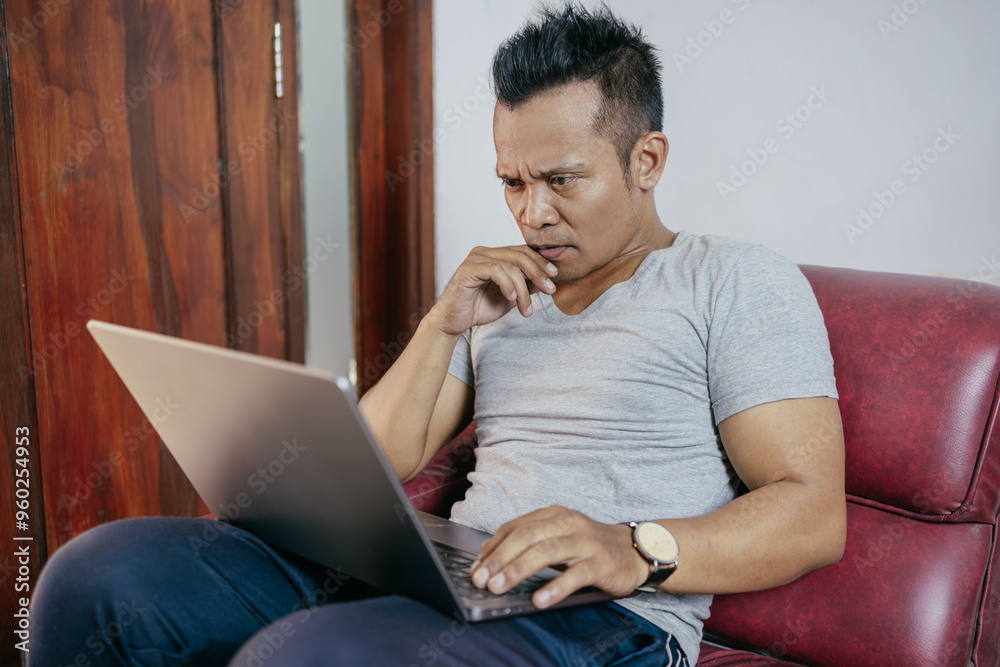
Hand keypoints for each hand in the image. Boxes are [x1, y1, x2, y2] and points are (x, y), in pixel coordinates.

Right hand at [430, 245, 557, 335]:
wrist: (454, 322)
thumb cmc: (479, 308)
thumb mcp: (511, 297)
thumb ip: (527, 285)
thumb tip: (550, 279)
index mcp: (495, 255)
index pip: (523, 251)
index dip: (541, 262)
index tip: (555, 277)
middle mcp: (485, 252)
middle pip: (520, 255)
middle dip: (538, 272)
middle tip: (550, 290)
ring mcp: (475, 258)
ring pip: (510, 265)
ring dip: (523, 289)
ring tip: (526, 308)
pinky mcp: (468, 269)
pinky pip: (496, 271)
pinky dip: (508, 285)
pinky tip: (511, 299)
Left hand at [469, 506, 649, 608]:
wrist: (634, 550)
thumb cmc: (588, 546)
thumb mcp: (557, 537)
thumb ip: (528, 544)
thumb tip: (489, 559)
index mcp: (553, 515)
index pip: (515, 527)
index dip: (492, 548)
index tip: (476, 568)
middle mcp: (567, 523)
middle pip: (526, 537)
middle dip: (499, 558)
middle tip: (482, 579)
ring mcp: (585, 542)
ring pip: (546, 552)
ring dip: (518, 570)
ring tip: (500, 587)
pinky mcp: (601, 563)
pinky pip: (575, 574)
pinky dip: (555, 587)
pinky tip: (539, 600)